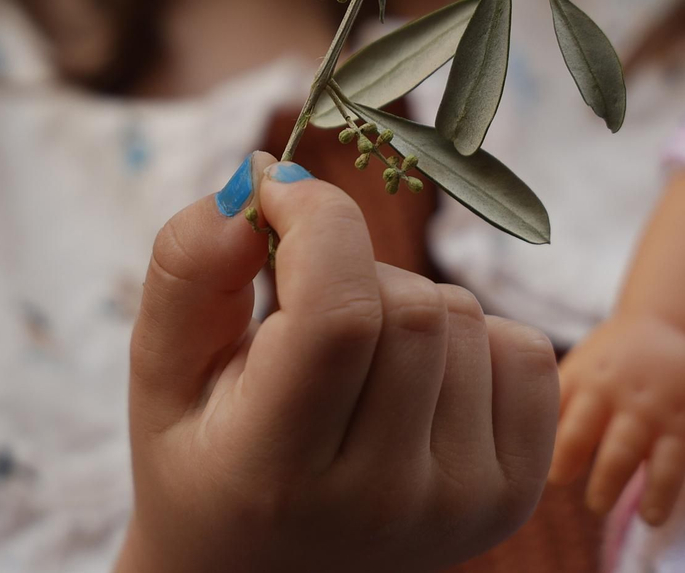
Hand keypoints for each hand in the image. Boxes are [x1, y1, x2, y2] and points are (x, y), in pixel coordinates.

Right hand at [119, 154, 559, 572]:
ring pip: (463, 317)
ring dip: (404, 304)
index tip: (278, 197)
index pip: (339, 317)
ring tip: (353, 362)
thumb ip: (187, 271)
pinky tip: (412, 383)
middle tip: (303, 310)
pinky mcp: (515, 493)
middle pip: (409, 306)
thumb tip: (261, 181)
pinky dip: (469, 339)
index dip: (316, 222)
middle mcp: (384, 502)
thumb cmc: (206, 457)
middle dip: (350, 269)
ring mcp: (463, 503)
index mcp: (279, 474)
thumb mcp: (160, 372)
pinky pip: (523, 349)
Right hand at [548, 314, 684, 524]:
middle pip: (622, 448)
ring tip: (558, 478)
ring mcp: (605, 387)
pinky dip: (540, 421)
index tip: (650, 518)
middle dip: (608, 479)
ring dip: (567, 452)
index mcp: (677, 424)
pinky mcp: (576, 372)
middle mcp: (641, 406)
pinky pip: (553, 398)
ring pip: (582, 423)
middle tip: (599, 505)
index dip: (660, 493)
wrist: (669, 324)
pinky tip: (528, 442)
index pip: (669, 466)